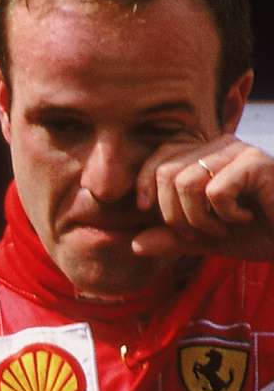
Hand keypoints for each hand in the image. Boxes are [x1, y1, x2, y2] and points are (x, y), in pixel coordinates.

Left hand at [133, 134, 273, 261]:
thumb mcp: (206, 240)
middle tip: (202, 232)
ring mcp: (238, 150)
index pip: (158, 160)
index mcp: (203, 155)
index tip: (146, 211)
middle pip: (166, 174)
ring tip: (224, 227)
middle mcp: (219, 145)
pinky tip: (246, 217)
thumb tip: (134, 245)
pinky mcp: (255, 162)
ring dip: (200, 219)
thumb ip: (172, 240)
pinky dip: (224, 216)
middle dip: (175, 215)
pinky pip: (214, 191)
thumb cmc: (257, 232)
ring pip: (186, 183)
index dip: (145, 186)